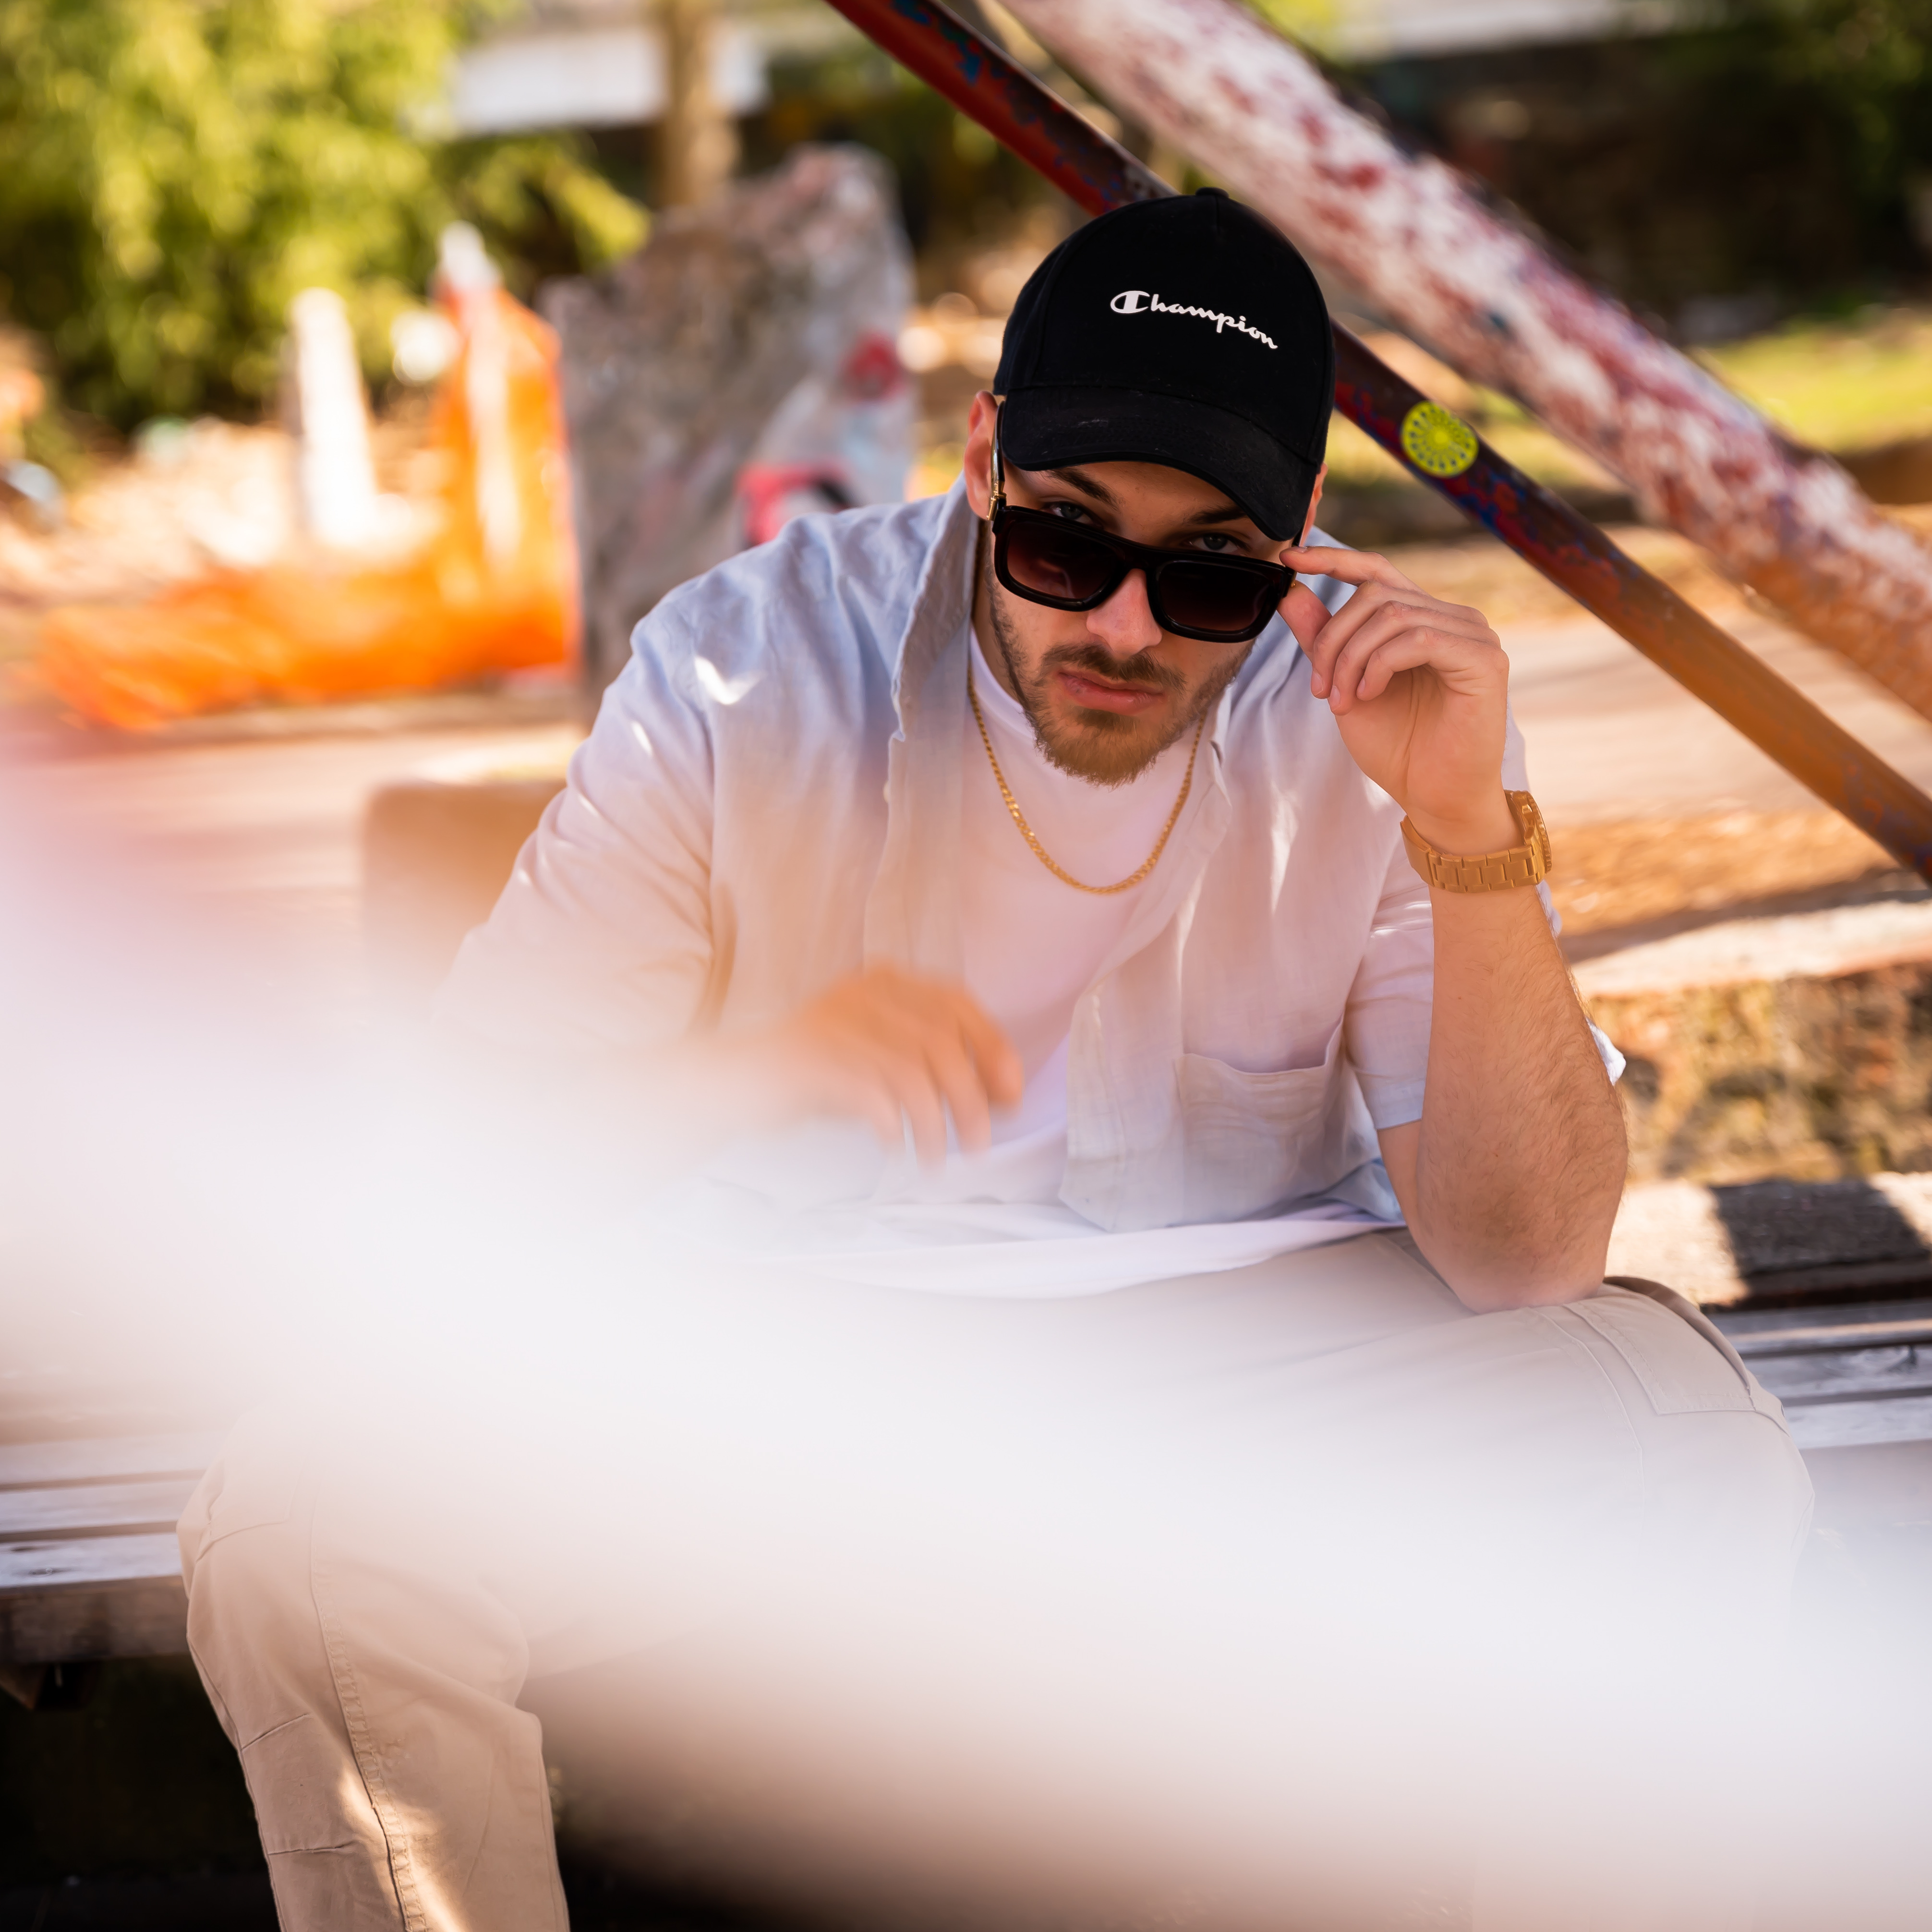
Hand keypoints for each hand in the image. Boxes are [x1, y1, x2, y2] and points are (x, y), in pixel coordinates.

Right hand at [708, 966, 1023, 1165]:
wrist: (731, 1084)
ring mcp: (834, 1023)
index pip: (957, 1003)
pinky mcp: (810, 1059)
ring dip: (936, 1125)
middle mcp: (862, 994)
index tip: (1010, 1094)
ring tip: (937, 1159)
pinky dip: (893, 1127)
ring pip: (912, 1073)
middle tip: (979, 1143)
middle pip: (942, 1042)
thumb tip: (995, 1093)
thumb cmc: (815, 1076)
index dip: (993, 1048)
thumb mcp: (877, 1054)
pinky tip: (894, 1148)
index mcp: (882, 983)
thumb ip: (927, 1061)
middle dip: (971, 1099)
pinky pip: (872, 1095)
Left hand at [1278, 545, 1515, 851]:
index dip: (1332, 558)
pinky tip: (1370, 693)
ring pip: (1392, 614)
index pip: (1377, 570)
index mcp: (1422, 619)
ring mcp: (1473, 634)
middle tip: (1319, 688)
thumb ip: (1322, 638)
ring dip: (1351, 658)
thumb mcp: (1345, 685)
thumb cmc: (1399, 747)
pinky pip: (1418, 638)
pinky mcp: (1484, 660)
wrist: (1435, 797)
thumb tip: (1289, 589)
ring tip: (1342, 700)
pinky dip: (1381, 664)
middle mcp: (1452, 617)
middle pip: (1375, 594)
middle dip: (1333, 639)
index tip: (1289, 557)